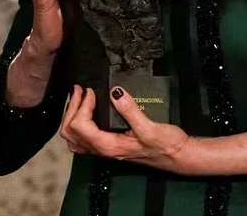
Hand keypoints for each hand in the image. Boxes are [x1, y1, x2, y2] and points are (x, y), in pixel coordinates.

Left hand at [60, 85, 192, 174]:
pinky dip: (79, 124)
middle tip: (80, 90)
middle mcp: (103, 149)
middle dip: (71, 108)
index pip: (80, 125)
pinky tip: (87, 113)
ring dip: (72, 117)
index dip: (82, 105)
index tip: (91, 92)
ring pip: (74, 138)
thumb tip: (114, 92)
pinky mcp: (110, 146)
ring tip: (79, 99)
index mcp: (109, 145)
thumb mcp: (149, 126)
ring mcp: (105, 149)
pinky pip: (84, 139)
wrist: (176, 155)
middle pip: (70, 132)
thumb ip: (129, 109)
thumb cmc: (165, 145)